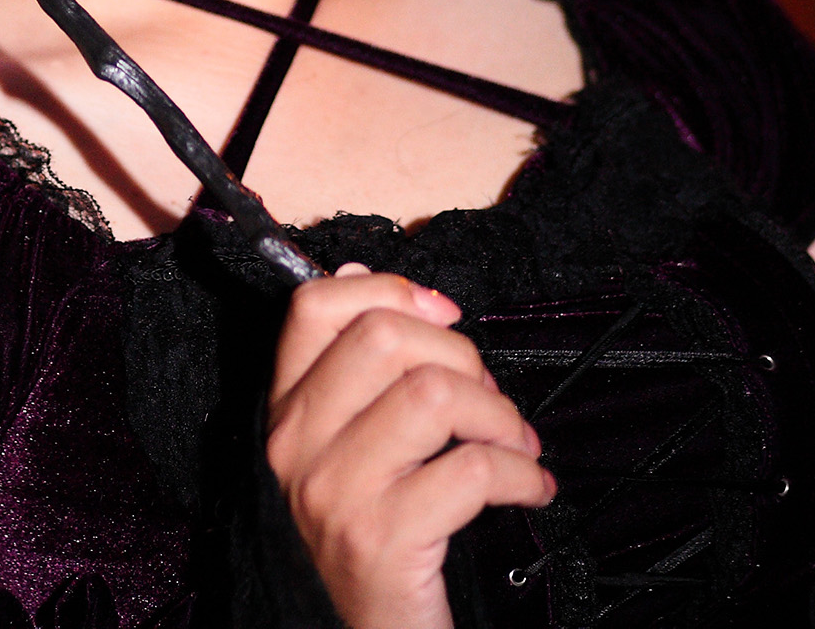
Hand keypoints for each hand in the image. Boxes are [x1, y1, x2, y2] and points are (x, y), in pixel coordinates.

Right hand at [264, 262, 555, 628]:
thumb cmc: (369, 540)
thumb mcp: (342, 450)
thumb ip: (349, 371)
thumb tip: (364, 274)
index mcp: (284, 414)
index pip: (313, 307)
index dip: (390, 290)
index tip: (443, 317)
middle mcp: (295, 446)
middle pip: (384, 337)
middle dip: (463, 357)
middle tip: (487, 401)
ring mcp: (334, 492)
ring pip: (432, 392)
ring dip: (497, 415)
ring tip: (513, 446)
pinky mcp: (381, 540)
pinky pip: (474, 470)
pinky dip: (523, 475)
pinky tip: (530, 490)